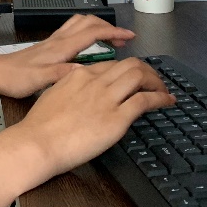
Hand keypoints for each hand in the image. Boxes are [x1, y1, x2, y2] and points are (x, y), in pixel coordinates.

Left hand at [0, 14, 135, 98]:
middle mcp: (58, 40)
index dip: (113, 32)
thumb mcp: (41, 80)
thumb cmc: (16, 78)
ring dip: (97, 26)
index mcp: (60, 48)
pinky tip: (87, 46)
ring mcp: (52, 41)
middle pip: (87, 22)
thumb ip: (63, 74)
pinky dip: (85, 32)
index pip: (92, 32)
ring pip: (78, 24)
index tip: (129, 36)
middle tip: (123, 38)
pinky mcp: (47, 46)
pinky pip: (71, 31)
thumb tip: (87, 71)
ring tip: (109, 39)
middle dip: (108, 26)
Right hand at [12, 58, 174, 180]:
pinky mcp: (117, 118)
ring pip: (140, 76)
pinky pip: (145, 100)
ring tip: (163, 89)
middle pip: (130, 65)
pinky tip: (167, 100)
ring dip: (156, 81)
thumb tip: (79, 93)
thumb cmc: (40, 125)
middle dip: (146, 70)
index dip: (126, 70)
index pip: (111, 65)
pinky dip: (160, 98)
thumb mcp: (54, 95)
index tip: (133, 77)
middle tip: (154, 81)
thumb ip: (70, 89)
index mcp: (79, 75)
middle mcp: (95, 81)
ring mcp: (107, 98)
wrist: (39, 142)